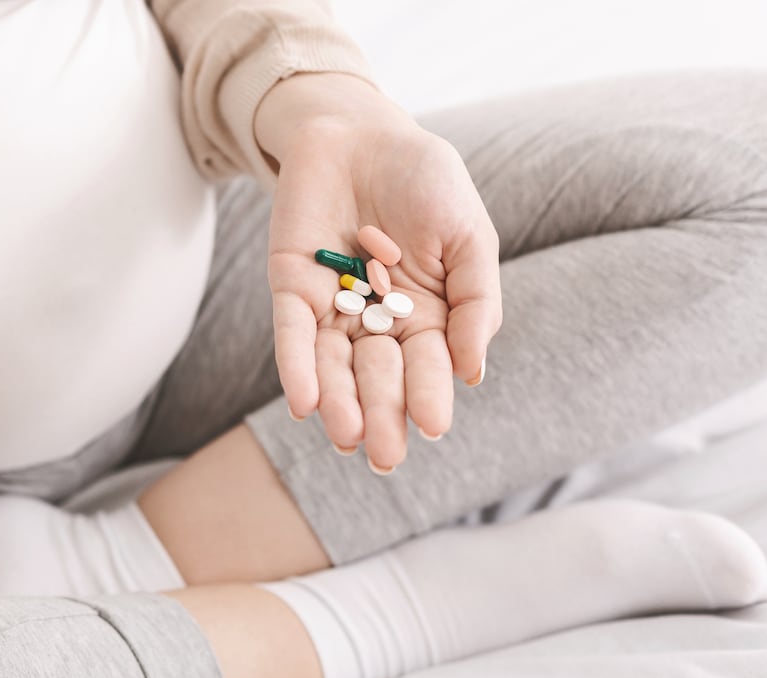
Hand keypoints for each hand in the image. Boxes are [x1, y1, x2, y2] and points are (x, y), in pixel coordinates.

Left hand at [256, 73, 501, 470]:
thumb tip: (474, 373)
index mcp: (425, 315)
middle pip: (378, 376)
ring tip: (346, 437)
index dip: (429, 394)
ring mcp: (332, 307)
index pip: (427, 365)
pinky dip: (297, 366)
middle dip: (382, 414)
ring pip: (333, 365)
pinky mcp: (291, 287)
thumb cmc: (425, 182)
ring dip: (338, 402)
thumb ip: (475, 301)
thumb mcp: (468, 236)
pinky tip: (303, 403)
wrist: (364, 131)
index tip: (434, 426)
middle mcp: (376, 322)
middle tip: (386, 457)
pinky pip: (292, 334)